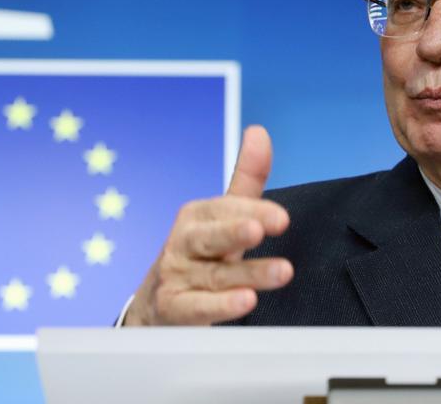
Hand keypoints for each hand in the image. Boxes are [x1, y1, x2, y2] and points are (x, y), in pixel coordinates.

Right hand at [123, 125, 292, 324]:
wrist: (158, 306)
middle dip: (234, 233)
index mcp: (196, 216)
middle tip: (259, 230)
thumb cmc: (201, 255)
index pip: (225, 210)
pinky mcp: (173, 309)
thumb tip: (258, 131)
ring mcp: (175, 277)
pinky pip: (197, 308)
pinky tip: (246, 302)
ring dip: (248, 274)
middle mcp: (182, 243)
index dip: (253, 212)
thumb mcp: (224, 217)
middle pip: (210, 237)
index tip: (281, 218)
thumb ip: (246, 180)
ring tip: (281, 272)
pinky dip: (221, 306)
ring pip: (214, 276)